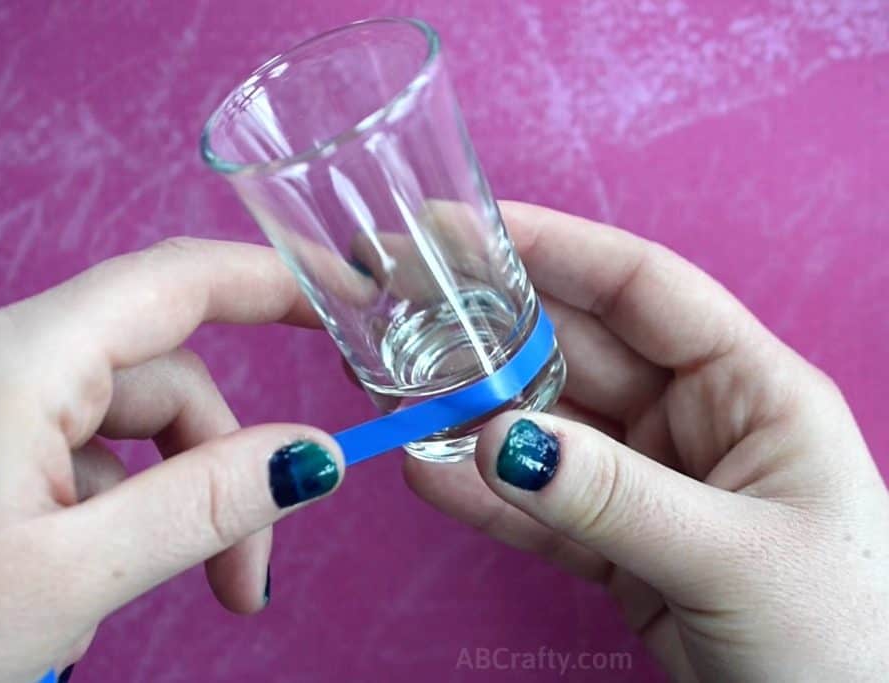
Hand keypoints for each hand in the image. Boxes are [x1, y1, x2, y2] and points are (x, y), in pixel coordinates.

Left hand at [0, 238, 344, 682]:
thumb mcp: (73, 577)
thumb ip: (207, 503)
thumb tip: (313, 458)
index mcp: (5, 362)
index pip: (171, 283)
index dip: (269, 286)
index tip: (339, 310)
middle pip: (151, 375)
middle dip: (213, 469)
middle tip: (245, 581)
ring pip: (108, 413)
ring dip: (156, 494)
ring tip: (146, 590)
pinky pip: (56, 434)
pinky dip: (96, 494)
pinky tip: (75, 569)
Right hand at [405, 202, 888, 681]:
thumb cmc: (849, 642)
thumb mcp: (737, 556)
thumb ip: (616, 498)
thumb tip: (498, 441)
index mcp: (752, 388)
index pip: (641, 289)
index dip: (555, 248)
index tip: (467, 228)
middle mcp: (697, 422)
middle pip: (577, 354)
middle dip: (492, 333)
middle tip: (405, 310)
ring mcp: (654, 484)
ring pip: (547, 432)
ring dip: (475, 418)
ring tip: (400, 399)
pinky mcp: (621, 546)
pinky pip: (542, 508)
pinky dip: (485, 495)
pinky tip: (429, 474)